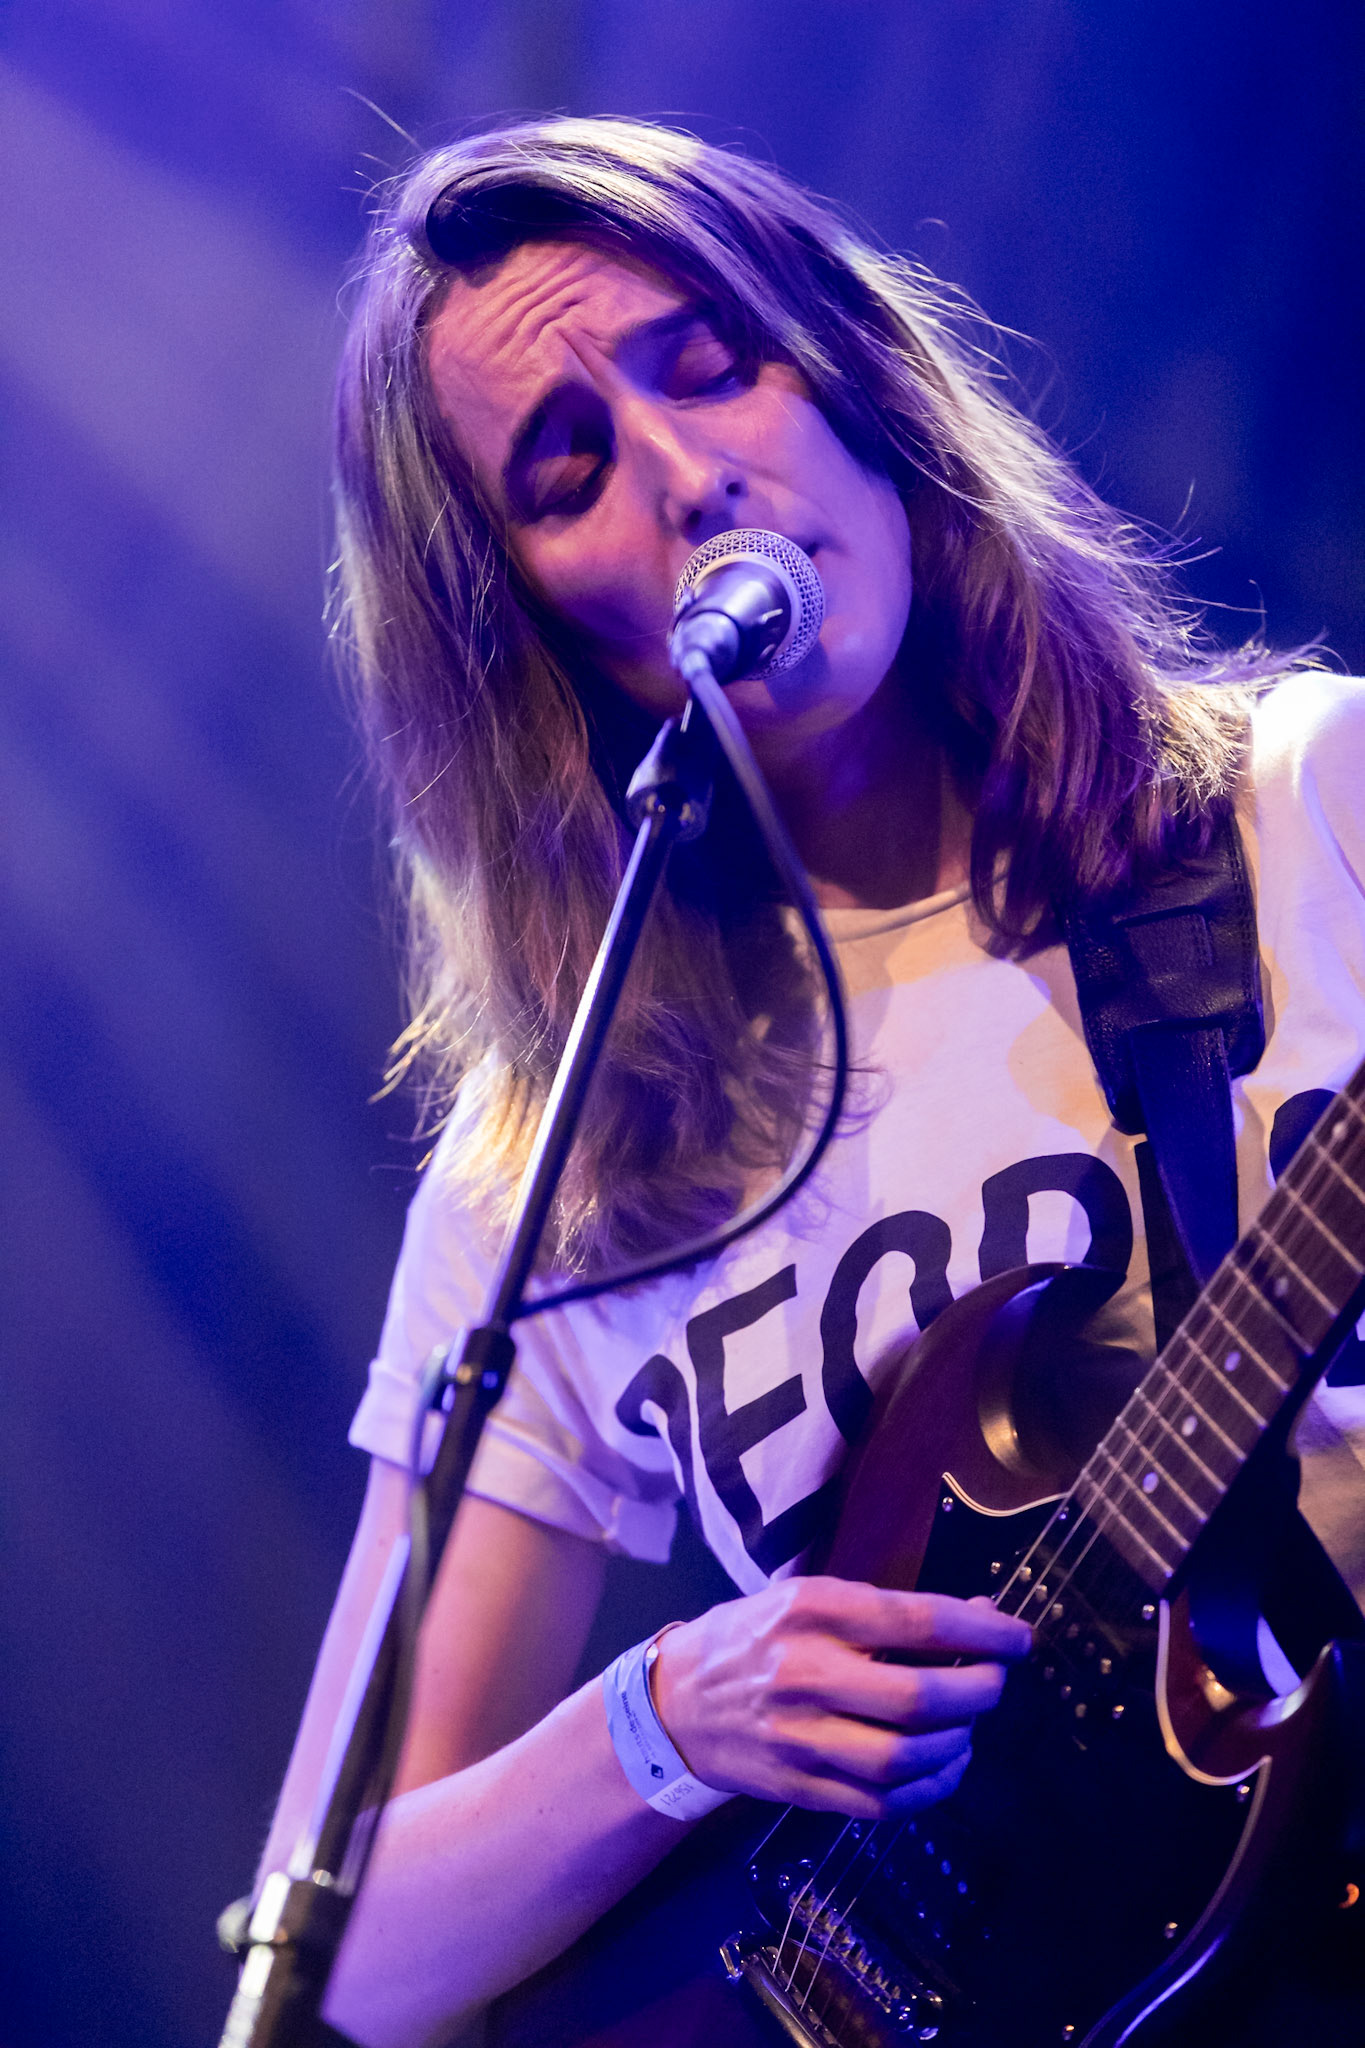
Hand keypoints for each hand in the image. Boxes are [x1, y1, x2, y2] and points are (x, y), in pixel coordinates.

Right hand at [649, 1577, 1030, 1819]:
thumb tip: (979, 1615)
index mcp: (811, 1611)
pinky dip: (928, 1790)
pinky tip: (944, 1767)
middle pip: (917, 1696)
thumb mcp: (810, 1599)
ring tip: (967, 1727)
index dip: (982, 1630)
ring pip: (903, 1757)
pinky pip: (881, 1801)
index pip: (916, 1620)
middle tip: (995, 1684)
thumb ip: (887, 1611)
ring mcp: (800, 1737)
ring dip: (956, 1745)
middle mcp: (805, 1673)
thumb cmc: (754, 1638)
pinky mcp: (800, 1786)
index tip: (1019, 1638)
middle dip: (978, 1692)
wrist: (676, 1702)